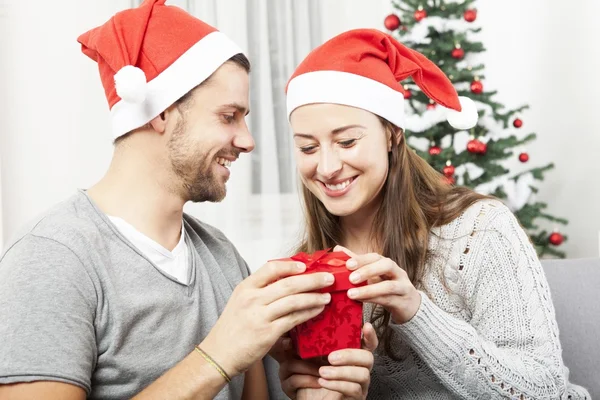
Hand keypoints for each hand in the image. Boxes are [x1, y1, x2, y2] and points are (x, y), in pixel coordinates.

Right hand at [200, 261, 334, 376]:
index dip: (291, 265)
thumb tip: (288, 281)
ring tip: (327, 295)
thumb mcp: (240, 302)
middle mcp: (252, 299)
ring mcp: (260, 316)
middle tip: (329, 278)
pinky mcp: (268, 333)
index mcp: (245, 288)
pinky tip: (318, 310)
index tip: (306, 265)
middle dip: (312, 279)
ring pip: (294, 300)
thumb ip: (260, 291)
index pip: (271, 268)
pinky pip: (294, 319)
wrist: (219, 354)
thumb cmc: (232, 329)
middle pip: (288, 283)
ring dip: (314, 297)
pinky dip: (308, 313)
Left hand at [278, 322, 377, 399]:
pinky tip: (323, 382)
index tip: (366, 326)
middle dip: (350, 355)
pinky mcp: (357, 397)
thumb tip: (296, 329)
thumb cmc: (312, 375)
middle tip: (330, 357)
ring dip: (341, 372)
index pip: (368, 343)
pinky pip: (354, 389)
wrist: (310, 398)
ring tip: (322, 372)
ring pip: (363, 374)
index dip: (370, 335)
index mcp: (353, 354)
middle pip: (368, 357)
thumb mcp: (310, 357)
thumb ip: (309, 343)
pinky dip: (338, 385)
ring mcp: (361, 383)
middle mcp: (361, 368)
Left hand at [335, 245, 420, 324]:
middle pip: (387, 265)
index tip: (347, 264)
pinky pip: (389, 300)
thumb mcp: (373, 275)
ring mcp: (403, 287)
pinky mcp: (403, 302)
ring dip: (369, 290)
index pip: (376, 257)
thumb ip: (357, 263)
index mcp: (387, 264)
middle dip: (368, 270)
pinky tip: (361, 301)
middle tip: (351, 278)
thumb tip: (338, 249)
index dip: (362, 259)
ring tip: (351, 294)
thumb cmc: (387, 287)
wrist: (409, 305)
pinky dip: (374, 300)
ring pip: (389, 286)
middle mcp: (397, 272)